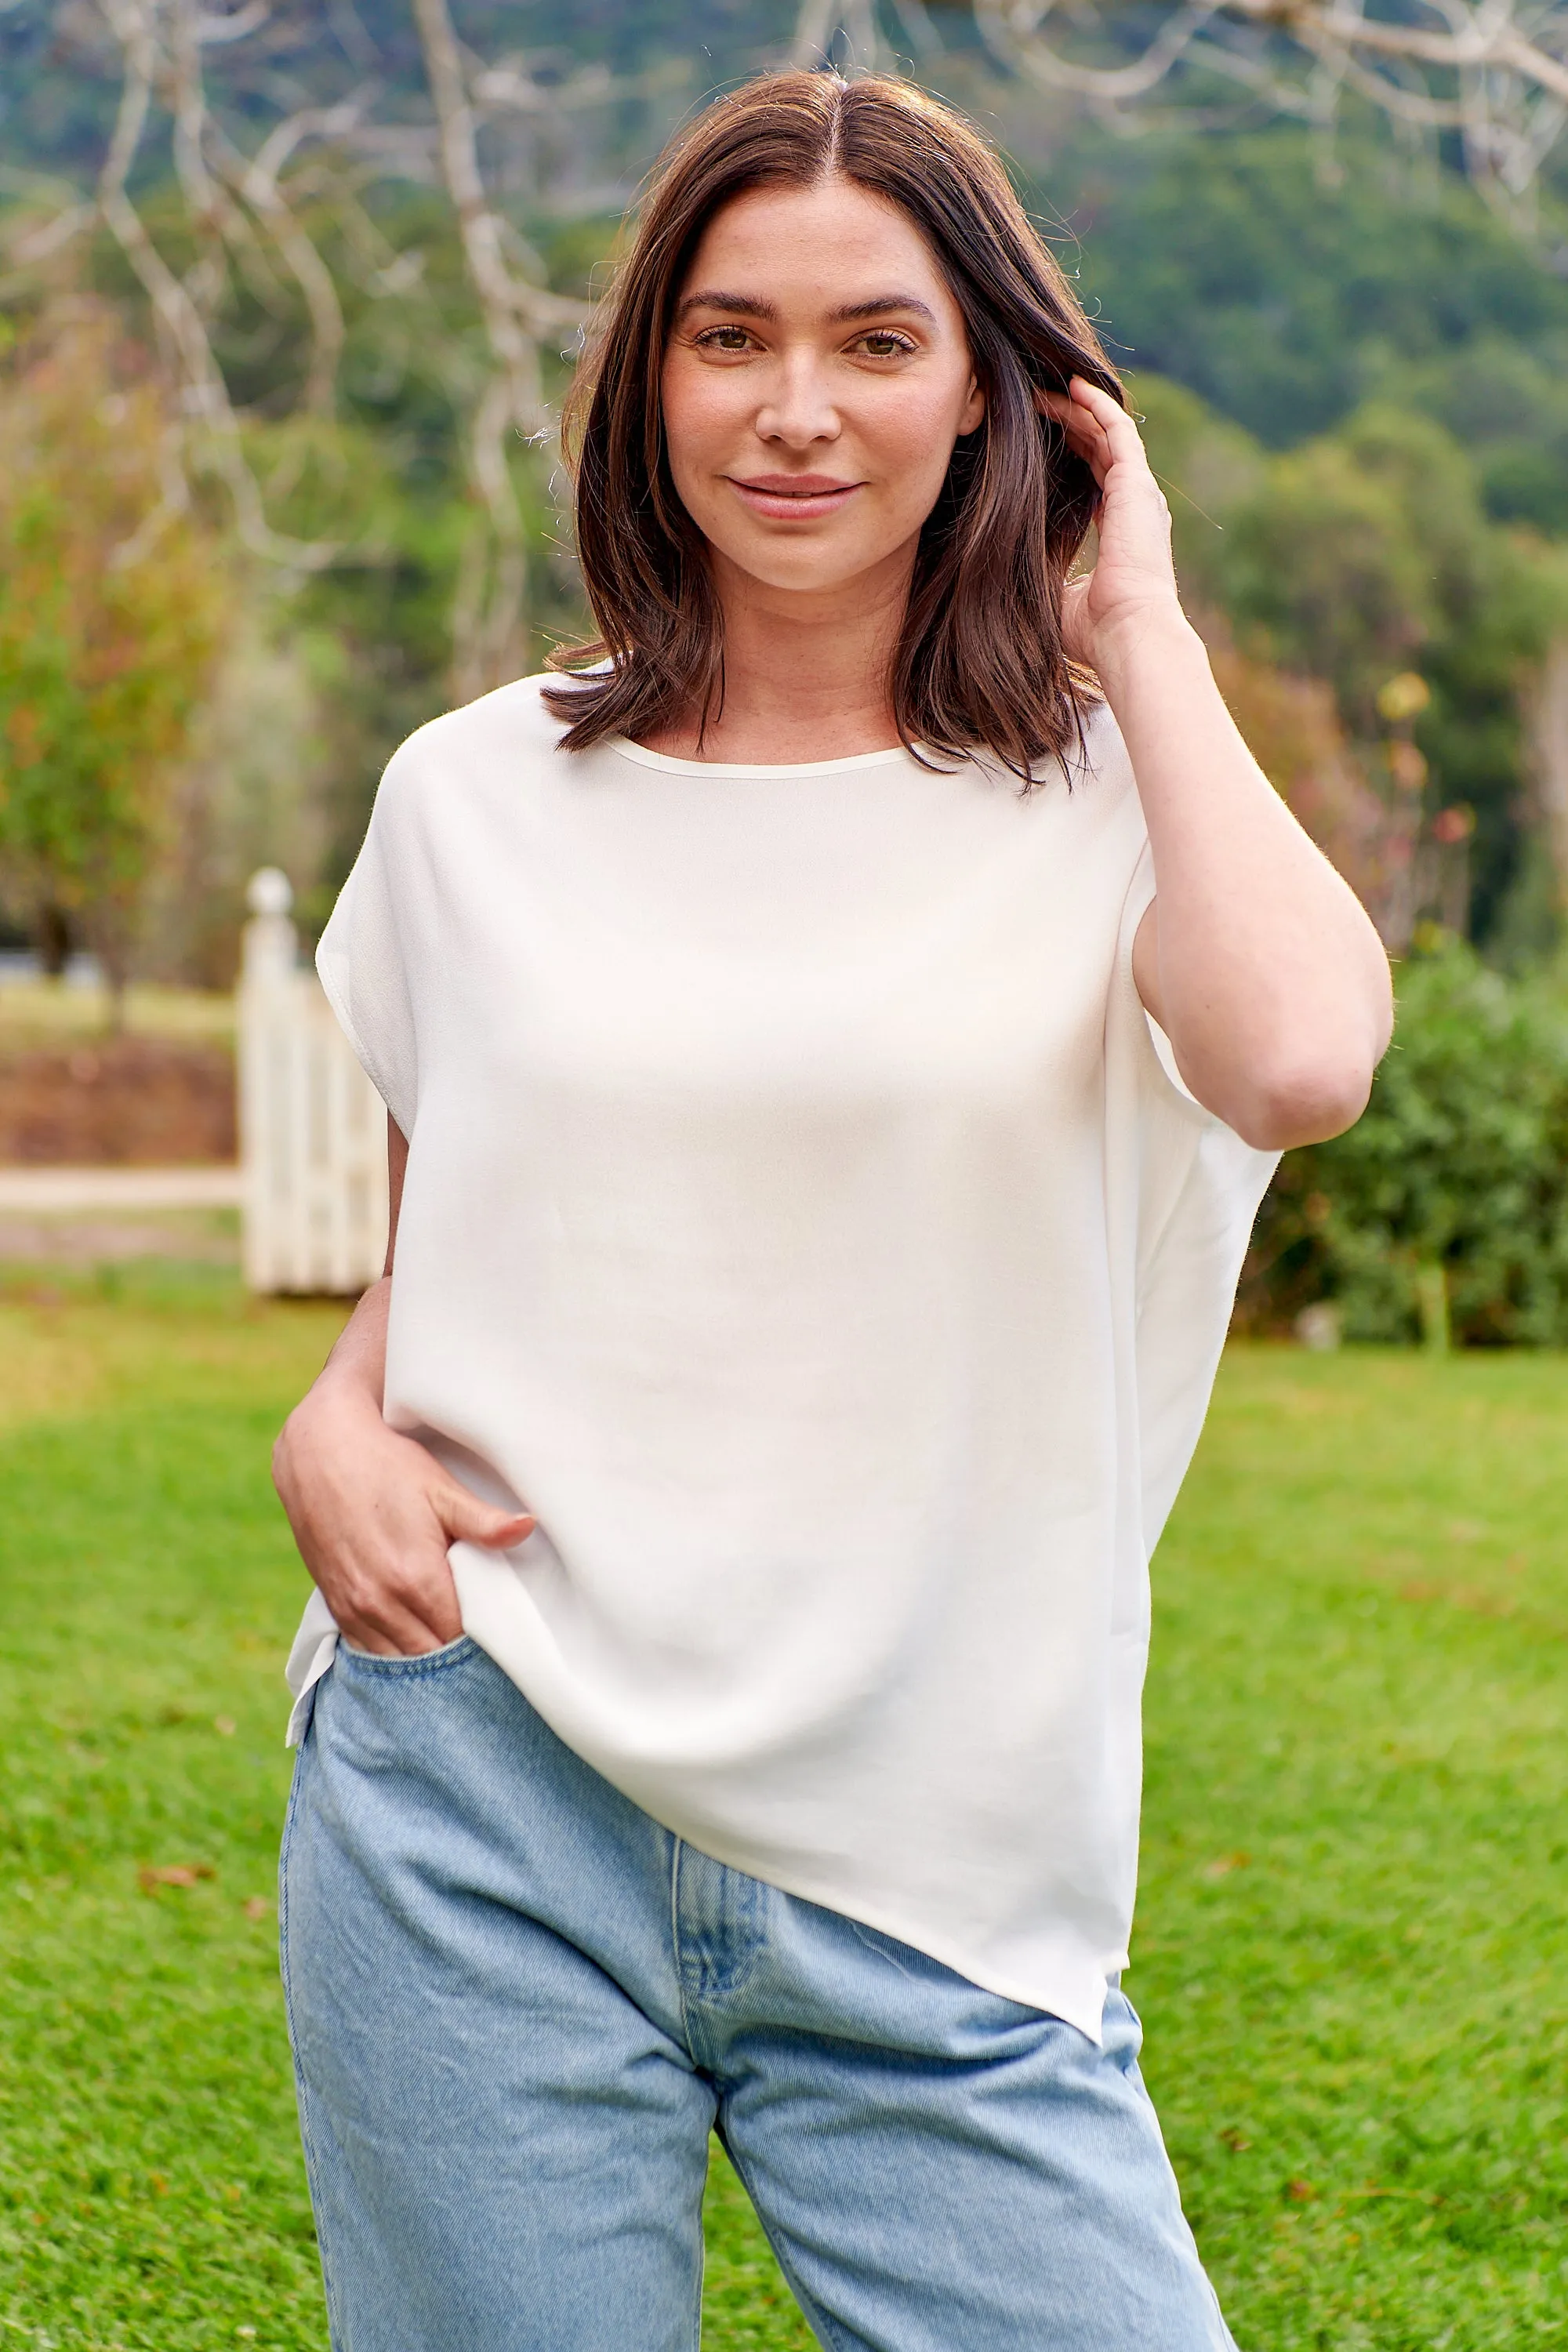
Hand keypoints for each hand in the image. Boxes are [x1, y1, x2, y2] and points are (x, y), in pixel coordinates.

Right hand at [273, 1377, 533, 1655]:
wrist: (318, 1452)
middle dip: (456, 1653)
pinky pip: (368, 1650)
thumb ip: (483, 1521)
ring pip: (399, 1660)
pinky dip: (393, 1651)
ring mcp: (355, 1607)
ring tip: (450, 1644)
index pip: (460, 1637)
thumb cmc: (386, 1465)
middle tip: (481, 1642)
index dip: (483, 1639)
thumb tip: (528, 1528)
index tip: (499, 1632)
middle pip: (431, 1656)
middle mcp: (382, 1602)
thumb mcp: (440, 1488)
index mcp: (416, 1578)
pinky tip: (413, 1639)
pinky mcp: (336, 1605)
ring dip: (425, 1656)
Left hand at [1035, 377, 1183, 672]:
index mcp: (1122, 531)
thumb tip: (1014, 575)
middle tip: (1036, 404)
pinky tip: (1073, 387)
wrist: (1127, 632)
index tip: (1039, 438)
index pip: (1097, 478)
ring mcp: (1139, 493)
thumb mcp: (1061, 597)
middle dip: (1071, 424)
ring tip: (1046, 390)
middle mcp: (1136, 507)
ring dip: (1078, 409)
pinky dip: (1097, 406)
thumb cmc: (1095, 630)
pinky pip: (1118, 430)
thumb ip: (1048, 575)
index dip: (1072, 453)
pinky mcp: (1136, 484)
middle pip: (1102, 450)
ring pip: (1108, 434)